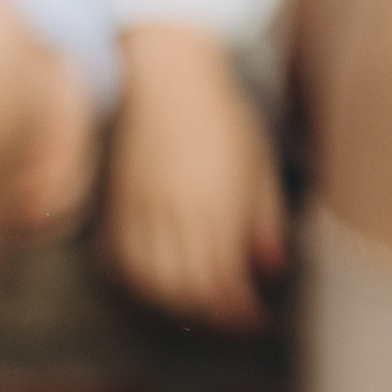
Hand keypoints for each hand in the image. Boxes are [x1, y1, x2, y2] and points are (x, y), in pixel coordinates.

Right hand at [102, 20, 285, 330]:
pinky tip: (159, 282)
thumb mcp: (258, 161)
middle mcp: (176, 211)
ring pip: (152, 282)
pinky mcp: (120, 198)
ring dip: (176, 305)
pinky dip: (140, 281)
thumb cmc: (221, 112)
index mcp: (217, 204)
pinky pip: (122, 257)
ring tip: (199, 304)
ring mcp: (143, 206)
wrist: (166, 71)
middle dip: (213, 315)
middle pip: (188, 291)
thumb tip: (272, 270)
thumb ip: (266, 219)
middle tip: (232, 318)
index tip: (257, 320)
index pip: (225, 283)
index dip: (241, 314)